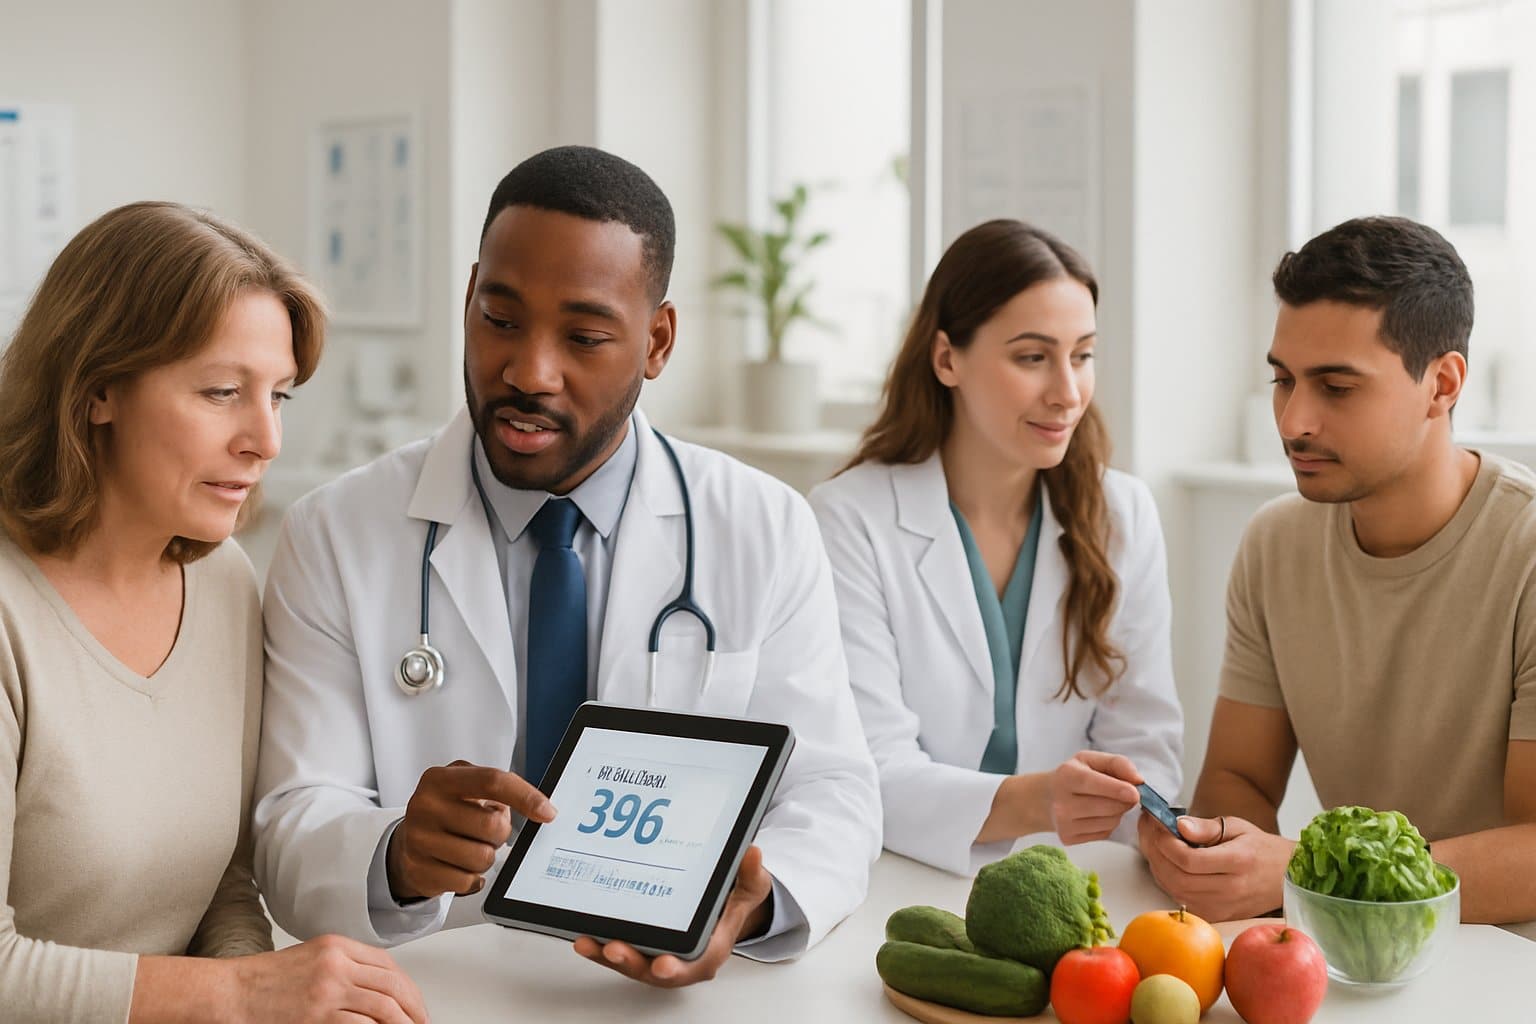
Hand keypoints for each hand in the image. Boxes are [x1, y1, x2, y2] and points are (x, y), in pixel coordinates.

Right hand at [228, 934, 427, 1023]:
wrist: (228, 993)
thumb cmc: (263, 981)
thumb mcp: (309, 960)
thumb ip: (342, 967)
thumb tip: (376, 990)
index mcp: (336, 946)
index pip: (388, 964)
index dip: (408, 987)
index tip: (415, 1004)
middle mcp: (337, 963)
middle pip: (393, 984)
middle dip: (413, 1007)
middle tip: (421, 1023)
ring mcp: (328, 989)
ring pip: (384, 1006)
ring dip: (403, 1023)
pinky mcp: (319, 1014)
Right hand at [387, 760, 555, 900]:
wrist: (406, 841)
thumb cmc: (446, 810)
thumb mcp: (465, 786)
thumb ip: (499, 788)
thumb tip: (542, 808)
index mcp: (441, 779)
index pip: (493, 782)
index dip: (525, 796)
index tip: (548, 812)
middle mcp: (425, 806)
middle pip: (491, 826)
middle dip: (500, 834)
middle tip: (486, 832)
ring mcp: (419, 840)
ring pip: (482, 858)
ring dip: (486, 857)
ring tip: (470, 847)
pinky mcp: (418, 870)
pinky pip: (466, 882)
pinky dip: (472, 878)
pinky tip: (460, 866)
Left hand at [571, 845, 774, 987]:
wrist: (724, 907)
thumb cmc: (734, 901)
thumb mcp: (750, 887)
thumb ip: (751, 874)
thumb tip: (752, 853)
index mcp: (712, 948)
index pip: (695, 963)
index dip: (677, 968)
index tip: (662, 965)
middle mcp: (684, 958)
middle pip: (656, 969)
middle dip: (633, 962)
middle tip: (614, 949)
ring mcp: (661, 954)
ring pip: (634, 963)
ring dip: (610, 956)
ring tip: (589, 943)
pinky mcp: (644, 947)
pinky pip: (622, 951)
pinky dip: (602, 948)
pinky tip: (583, 937)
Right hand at [1048, 750, 1143, 844]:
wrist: (1045, 798)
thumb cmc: (1073, 775)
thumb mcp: (1090, 759)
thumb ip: (1117, 763)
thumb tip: (1138, 780)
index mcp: (1066, 776)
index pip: (1093, 783)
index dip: (1116, 789)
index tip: (1135, 793)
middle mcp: (1061, 802)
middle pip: (1108, 807)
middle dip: (1125, 801)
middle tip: (1126, 793)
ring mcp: (1063, 824)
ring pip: (1110, 822)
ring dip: (1118, 812)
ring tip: (1106, 802)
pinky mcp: (1068, 838)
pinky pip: (1104, 834)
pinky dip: (1108, 824)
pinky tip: (1097, 815)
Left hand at [1136, 812, 1296, 921]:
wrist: (1285, 878)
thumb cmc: (1260, 848)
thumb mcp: (1237, 827)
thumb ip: (1206, 827)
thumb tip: (1178, 825)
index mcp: (1238, 863)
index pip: (1188, 859)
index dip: (1164, 841)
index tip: (1155, 821)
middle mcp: (1229, 890)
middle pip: (1176, 876)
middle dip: (1153, 850)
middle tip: (1147, 828)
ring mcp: (1222, 908)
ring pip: (1174, 890)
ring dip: (1156, 864)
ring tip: (1153, 841)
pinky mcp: (1215, 917)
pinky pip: (1180, 899)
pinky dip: (1166, 879)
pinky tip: (1165, 861)